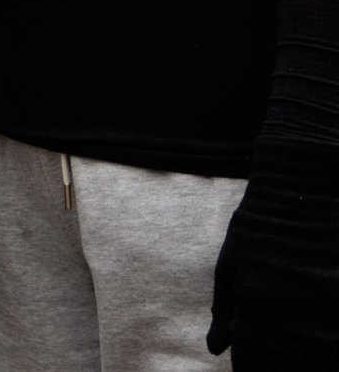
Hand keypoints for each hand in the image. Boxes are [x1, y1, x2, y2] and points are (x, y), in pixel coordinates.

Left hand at [207, 136, 338, 367]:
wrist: (311, 188)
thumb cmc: (264, 222)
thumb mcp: (232, 260)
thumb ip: (223, 309)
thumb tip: (215, 349)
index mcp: (254, 310)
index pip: (251, 366)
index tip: (252, 368)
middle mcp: (294, 322)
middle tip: (274, 361)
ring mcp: (330, 321)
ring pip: (319, 369)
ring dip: (307, 366)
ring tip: (296, 355)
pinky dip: (330, 356)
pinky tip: (319, 345)